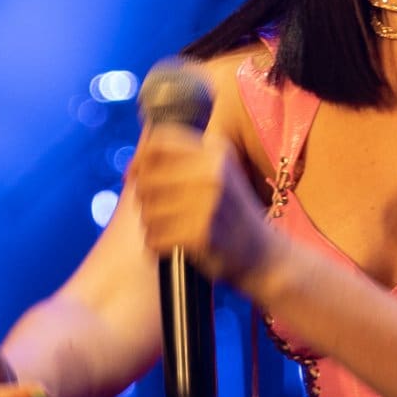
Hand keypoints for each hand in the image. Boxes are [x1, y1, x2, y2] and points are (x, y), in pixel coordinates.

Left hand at [126, 123, 276, 292]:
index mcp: (216, 151)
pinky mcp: (200, 233)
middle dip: (144, 197)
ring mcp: (208, 203)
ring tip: (173, 229)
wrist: (263, 254)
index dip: (139, 158)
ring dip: (151, 223)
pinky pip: (154, 237)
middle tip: (160, 210)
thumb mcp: (218, 174)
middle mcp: (213, 172)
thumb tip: (133, 165)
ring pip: (147, 209)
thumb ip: (183, 160)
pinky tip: (174, 244)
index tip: (133, 175)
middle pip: (146, 177)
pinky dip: (156, 244)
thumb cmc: (231, 213)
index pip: (158, 142)